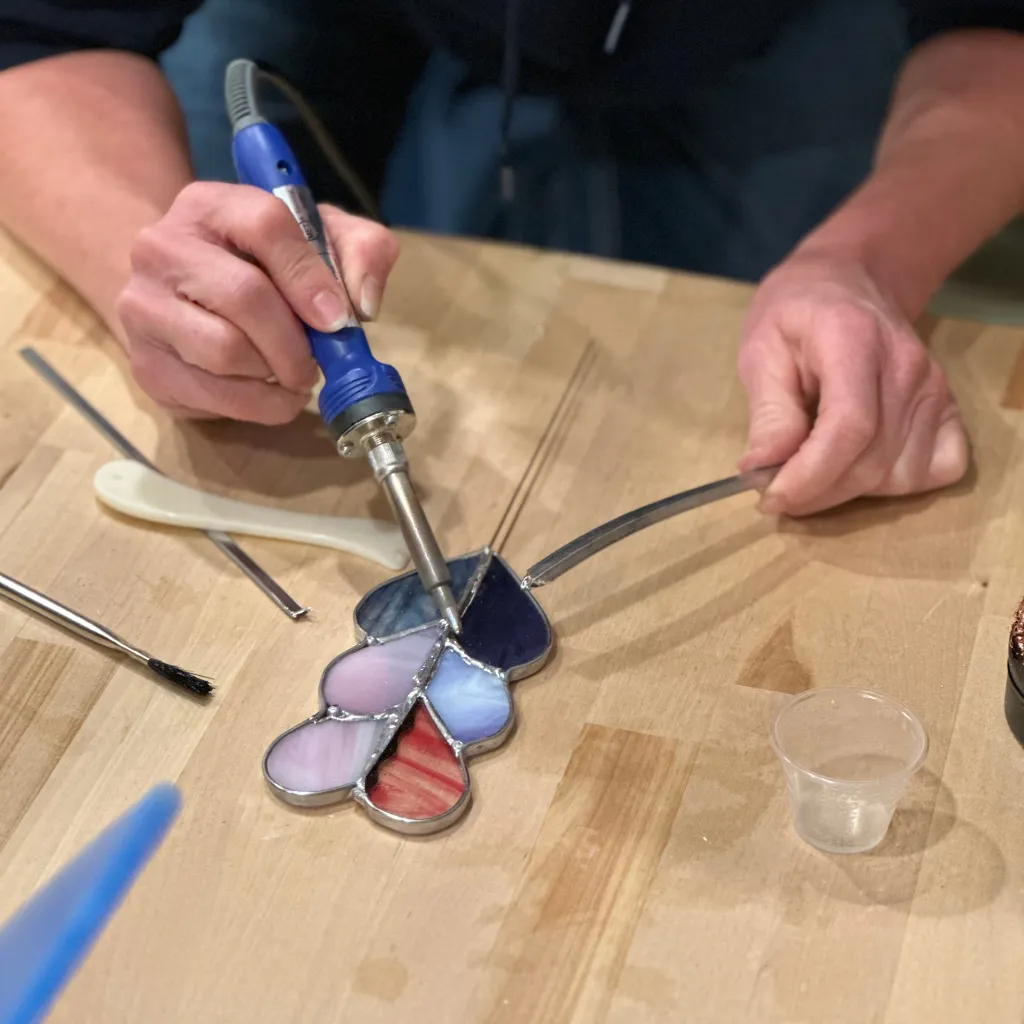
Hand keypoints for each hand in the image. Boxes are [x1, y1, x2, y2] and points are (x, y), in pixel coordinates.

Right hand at [115, 182, 399, 423]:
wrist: (184, 297)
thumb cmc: (264, 268)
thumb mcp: (319, 241)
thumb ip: (361, 251)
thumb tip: (363, 302)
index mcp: (210, 205)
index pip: (265, 225)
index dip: (309, 276)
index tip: (337, 319)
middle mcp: (161, 248)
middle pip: (244, 296)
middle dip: (295, 341)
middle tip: (316, 362)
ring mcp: (143, 307)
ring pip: (225, 350)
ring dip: (276, 373)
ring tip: (290, 372)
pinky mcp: (145, 363)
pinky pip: (213, 394)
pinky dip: (259, 403)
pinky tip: (270, 392)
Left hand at [737, 250, 968, 515]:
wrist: (847, 283)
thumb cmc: (795, 315)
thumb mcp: (761, 351)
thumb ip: (767, 413)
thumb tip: (761, 471)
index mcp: (854, 341)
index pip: (849, 427)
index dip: (811, 476)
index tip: (771, 498)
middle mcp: (907, 367)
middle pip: (872, 461)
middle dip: (818, 492)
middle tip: (775, 492)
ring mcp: (934, 389)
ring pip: (899, 476)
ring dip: (847, 493)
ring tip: (810, 472)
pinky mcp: (947, 407)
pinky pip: (935, 470)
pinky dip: (894, 486)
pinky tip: (858, 467)